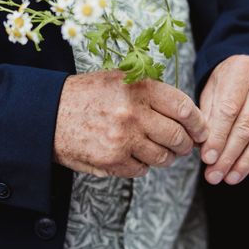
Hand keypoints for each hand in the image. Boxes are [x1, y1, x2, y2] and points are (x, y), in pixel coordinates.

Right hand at [54, 70, 207, 177]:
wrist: (47, 114)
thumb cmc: (87, 95)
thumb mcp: (119, 79)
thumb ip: (152, 91)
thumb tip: (187, 113)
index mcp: (139, 87)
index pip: (184, 108)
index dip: (198, 123)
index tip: (201, 130)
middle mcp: (134, 113)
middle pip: (178, 137)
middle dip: (185, 145)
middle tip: (183, 145)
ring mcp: (123, 139)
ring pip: (163, 157)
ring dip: (165, 157)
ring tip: (158, 151)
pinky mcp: (112, 160)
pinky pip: (142, 169)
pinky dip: (142, 165)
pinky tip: (132, 155)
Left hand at [199, 55, 248, 184]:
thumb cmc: (231, 79)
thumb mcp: (215, 86)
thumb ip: (208, 113)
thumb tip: (202, 147)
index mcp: (240, 72)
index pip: (228, 111)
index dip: (218, 137)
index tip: (207, 159)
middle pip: (246, 127)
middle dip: (229, 156)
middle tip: (215, 176)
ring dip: (247, 161)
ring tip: (231, 178)